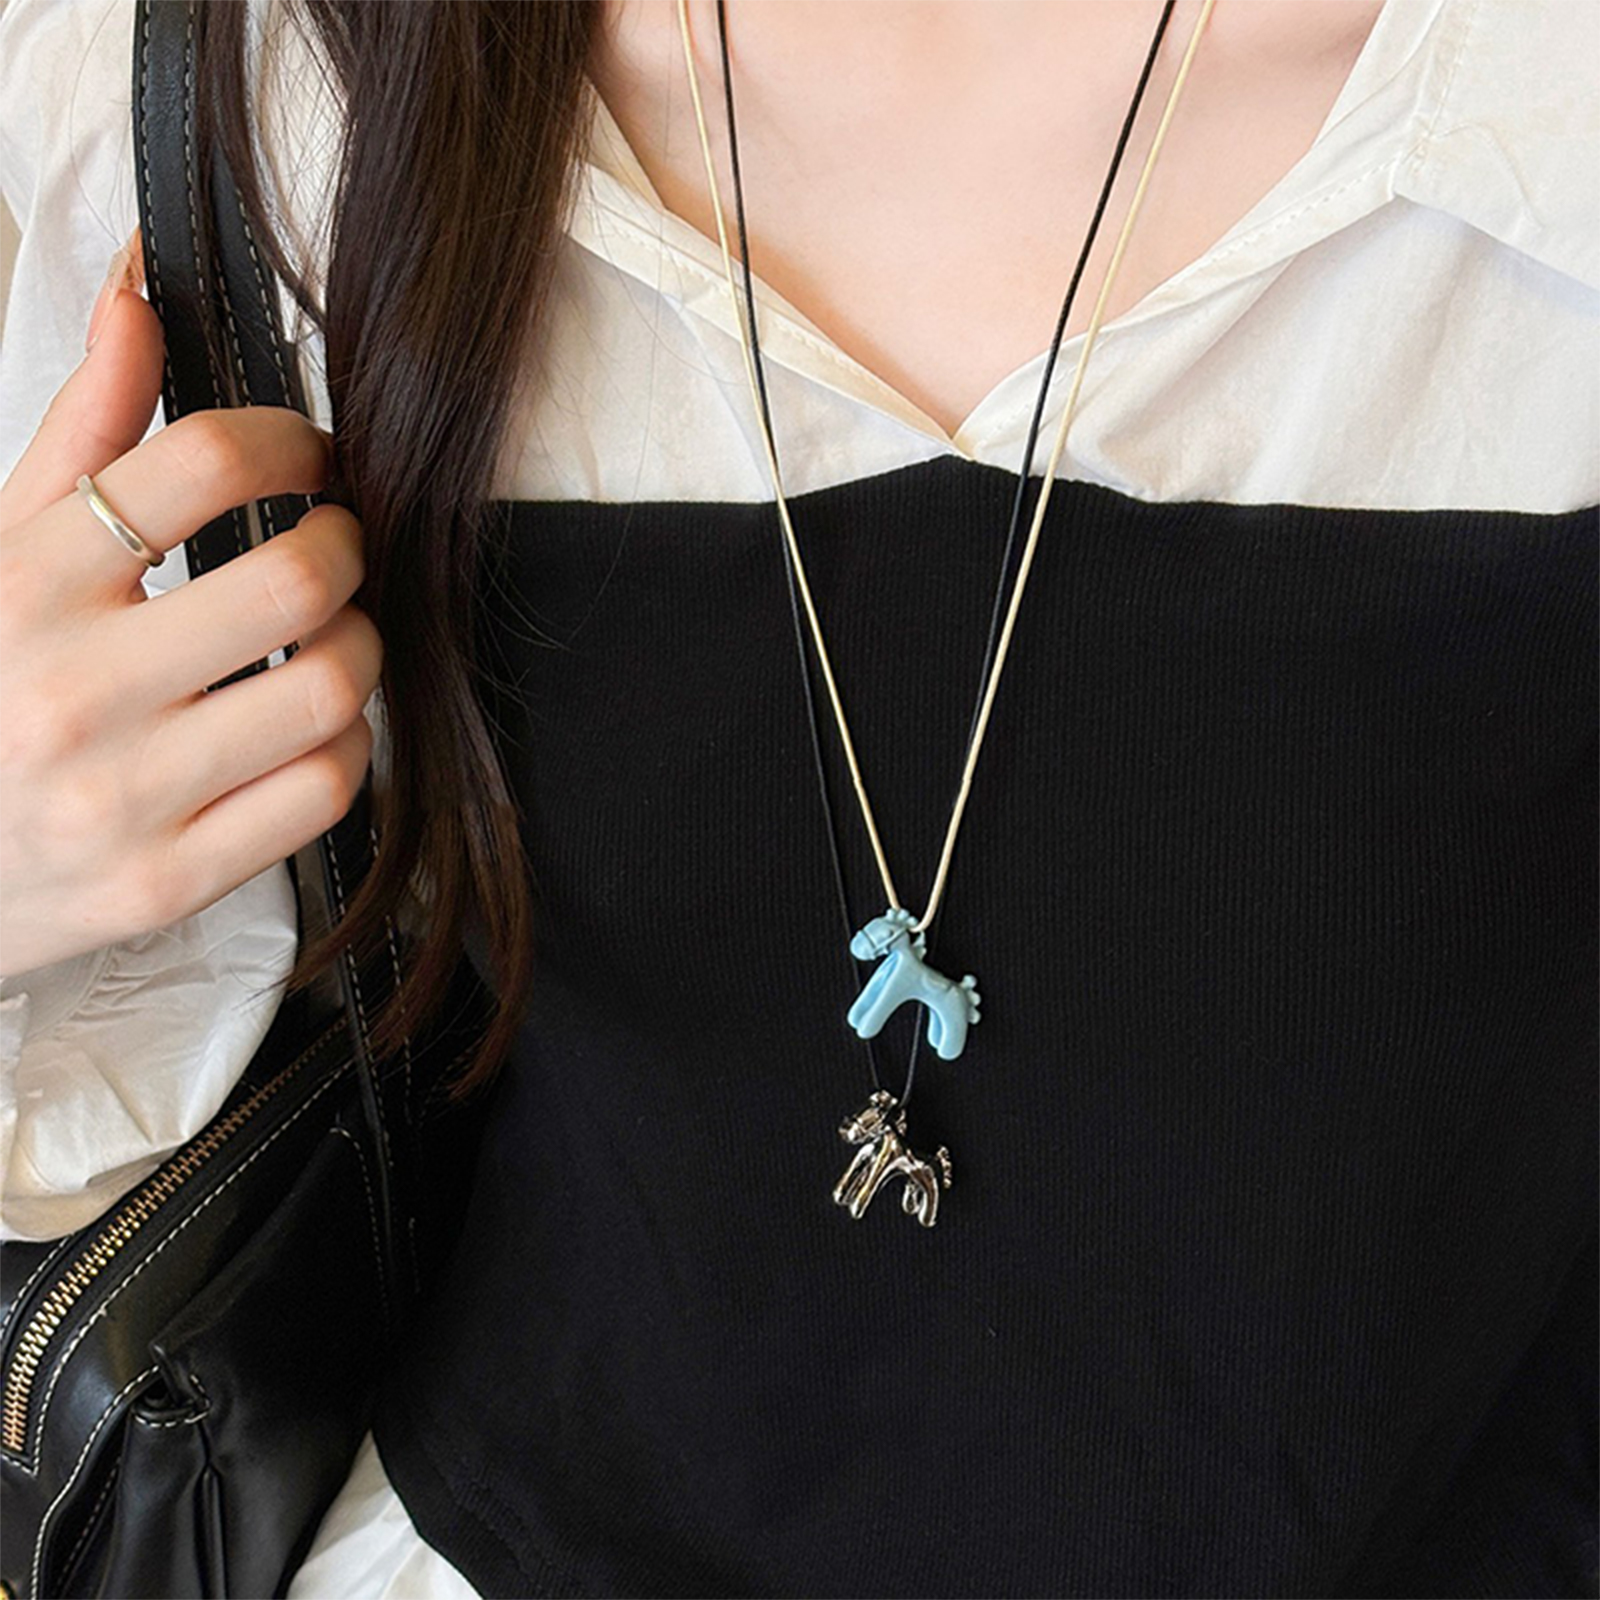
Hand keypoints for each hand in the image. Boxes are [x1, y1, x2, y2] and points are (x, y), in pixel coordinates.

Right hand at [0, 230, 380, 976]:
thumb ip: (81, 428)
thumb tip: (140, 289)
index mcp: (22, 584)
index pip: (202, 461)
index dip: (291, 441)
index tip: (311, 458)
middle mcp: (73, 689)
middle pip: (298, 577)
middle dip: (348, 544)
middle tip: (338, 542)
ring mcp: (125, 795)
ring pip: (332, 687)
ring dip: (361, 644)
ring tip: (332, 633)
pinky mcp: (171, 877)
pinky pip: (327, 789)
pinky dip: (347, 745)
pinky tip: (312, 726)